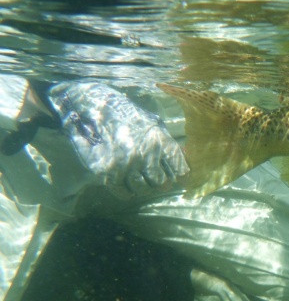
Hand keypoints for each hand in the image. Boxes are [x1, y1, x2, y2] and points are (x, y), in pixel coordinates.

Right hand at [48, 82, 189, 199]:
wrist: (92, 107)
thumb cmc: (126, 115)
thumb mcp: (153, 123)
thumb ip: (167, 143)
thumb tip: (183, 162)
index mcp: (160, 141)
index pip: (180, 170)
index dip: (180, 177)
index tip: (178, 179)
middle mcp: (145, 154)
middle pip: (161, 183)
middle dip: (158, 182)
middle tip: (152, 178)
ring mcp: (126, 165)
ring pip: (143, 190)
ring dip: (142, 187)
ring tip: (137, 179)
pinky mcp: (108, 173)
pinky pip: (124, 193)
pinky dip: (127, 191)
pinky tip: (125, 183)